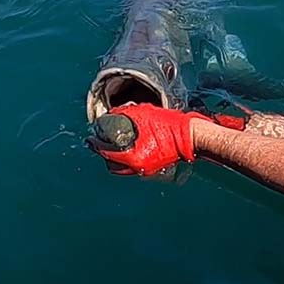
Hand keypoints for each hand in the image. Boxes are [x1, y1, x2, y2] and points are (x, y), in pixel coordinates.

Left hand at [88, 103, 245, 175]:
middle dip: (106, 152)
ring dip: (117, 154)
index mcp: (133, 158)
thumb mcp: (144, 114)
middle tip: (103, 140)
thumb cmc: (171, 125)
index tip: (91, 138)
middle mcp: (138, 167)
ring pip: (123, 165)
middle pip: (112, 163)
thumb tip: (111, 115)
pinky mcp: (154, 165)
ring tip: (117, 141)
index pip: (106, 152)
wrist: (192, 135)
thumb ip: (124, 115)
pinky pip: (134, 162)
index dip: (96, 143)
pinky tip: (133, 143)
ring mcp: (147, 168)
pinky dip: (129, 154)